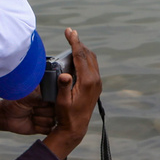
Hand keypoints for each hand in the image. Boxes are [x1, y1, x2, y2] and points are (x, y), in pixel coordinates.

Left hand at [0, 94, 55, 136]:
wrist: (6, 116)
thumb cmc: (14, 103)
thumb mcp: (26, 97)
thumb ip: (38, 97)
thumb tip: (49, 99)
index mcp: (46, 96)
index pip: (57, 99)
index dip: (50, 102)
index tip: (40, 103)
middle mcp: (49, 106)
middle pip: (55, 112)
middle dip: (41, 112)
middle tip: (31, 109)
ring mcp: (47, 117)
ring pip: (51, 122)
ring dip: (38, 120)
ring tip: (30, 116)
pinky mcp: (44, 127)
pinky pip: (47, 130)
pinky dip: (38, 127)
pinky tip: (31, 123)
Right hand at [41, 28, 101, 159]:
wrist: (76, 128)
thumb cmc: (67, 115)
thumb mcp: (62, 102)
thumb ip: (63, 87)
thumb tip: (64, 74)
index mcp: (88, 81)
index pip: (81, 56)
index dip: (74, 42)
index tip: (69, 32)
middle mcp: (95, 80)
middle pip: (88, 55)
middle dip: (78, 43)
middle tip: (69, 32)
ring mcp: (97, 82)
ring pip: (91, 59)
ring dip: (82, 49)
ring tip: (72, 41)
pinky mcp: (96, 85)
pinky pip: (92, 65)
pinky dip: (84, 57)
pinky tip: (77, 55)